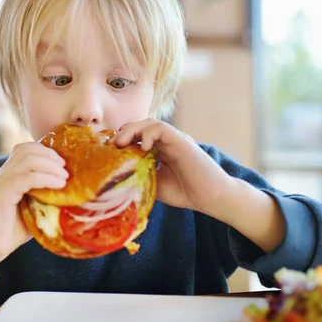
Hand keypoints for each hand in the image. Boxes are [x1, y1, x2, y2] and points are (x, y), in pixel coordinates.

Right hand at [0, 141, 67, 259]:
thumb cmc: (12, 230)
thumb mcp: (33, 207)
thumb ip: (45, 195)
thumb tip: (71, 192)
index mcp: (9, 173)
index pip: (26, 148)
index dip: (46, 150)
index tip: (63, 163)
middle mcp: (4, 172)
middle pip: (28, 149)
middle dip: (51, 155)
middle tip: (66, 169)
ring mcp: (2, 180)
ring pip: (28, 159)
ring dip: (51, 165)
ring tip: (65, 177)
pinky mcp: (3, 192)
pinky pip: (27, 177)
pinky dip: (46, 178)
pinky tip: (59, 185)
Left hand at [114, 119, 236, 216]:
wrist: (211, 198)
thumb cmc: (186, 192)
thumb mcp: (155, 184)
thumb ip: (140, 176)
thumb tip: (117, 178)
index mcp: (160, 150)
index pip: (137, 137)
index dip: (122, 141)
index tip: (110, 152)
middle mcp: (166, 142)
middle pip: (140, 127)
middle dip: (123, 133)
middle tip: (112, 146)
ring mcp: (174, 139)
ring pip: (149, 123)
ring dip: (132, 130)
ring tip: (121, 143)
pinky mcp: (181, 140)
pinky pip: (161, 128)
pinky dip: (148, 133)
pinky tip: (143, 146)